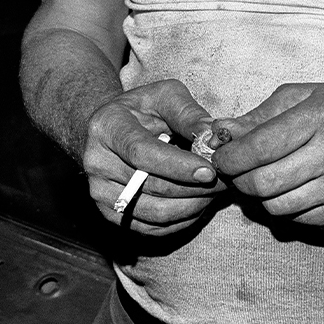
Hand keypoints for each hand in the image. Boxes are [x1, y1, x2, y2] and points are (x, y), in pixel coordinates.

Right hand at [83, 79, 220, 234]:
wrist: (114, 129)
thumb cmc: (144, 108)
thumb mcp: (165, 96)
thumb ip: (188, 114)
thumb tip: (213, 137)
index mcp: (107, 127)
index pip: (143, 153)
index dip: (178, 165)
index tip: (210, 171)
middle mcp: (97, 162)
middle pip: (151, 186)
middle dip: (195, 188)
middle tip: (226, 181)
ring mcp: (100, 192)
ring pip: (154, 212)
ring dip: (193, 206)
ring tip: (217, 192)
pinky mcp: (112, 214)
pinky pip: (152, 227)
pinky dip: (181, 220)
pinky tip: (200, 203)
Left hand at [211, 83, 323, 225]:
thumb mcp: (303, 96)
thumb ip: (259, 115)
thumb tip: (218, 133)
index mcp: (321, 116)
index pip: (259, 146)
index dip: (230, 157)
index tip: (221, 157)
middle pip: (263, 182)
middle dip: (238, 180)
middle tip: (234, 173)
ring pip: (276, 207)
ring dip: (257, 198)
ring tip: (257, 181)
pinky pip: (297, 220)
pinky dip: (282, 208)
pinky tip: (285, 191)